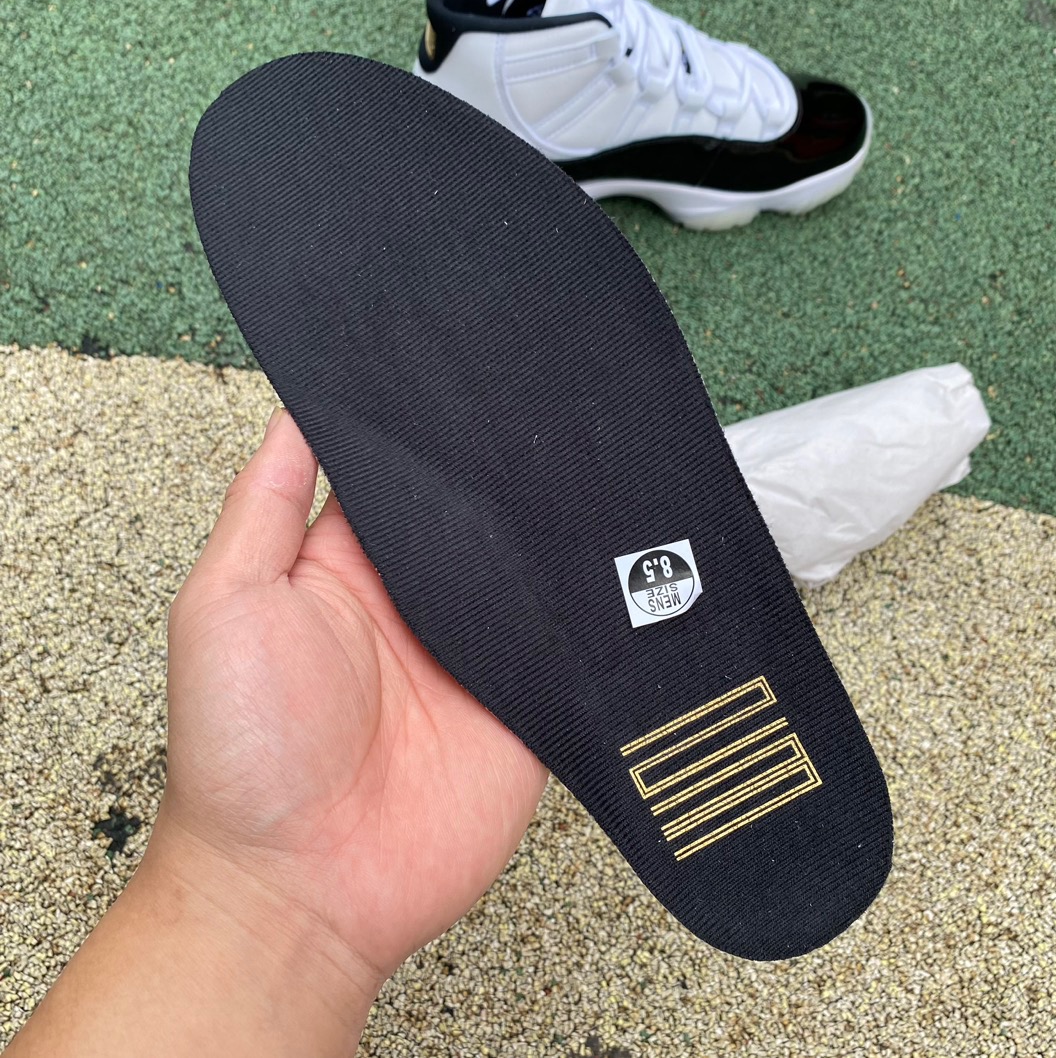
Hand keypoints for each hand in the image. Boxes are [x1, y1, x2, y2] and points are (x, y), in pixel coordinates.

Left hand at [160, 406, 546, 981]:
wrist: (303, 890)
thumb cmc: (243, 754)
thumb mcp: (226, 603)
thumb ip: (265, 505)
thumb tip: (295, 409)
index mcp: (349, 566)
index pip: (402, 476)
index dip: (428, 430)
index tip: (467, 374)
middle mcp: (418, 600)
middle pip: (477, 517)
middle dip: (506, 476)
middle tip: (550, 410)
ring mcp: (476, 651)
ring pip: (532, 571)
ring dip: (554, 538)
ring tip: (597, 471)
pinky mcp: (525, 701)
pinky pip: (569, 644)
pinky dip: (594, 610)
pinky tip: (620, 563)